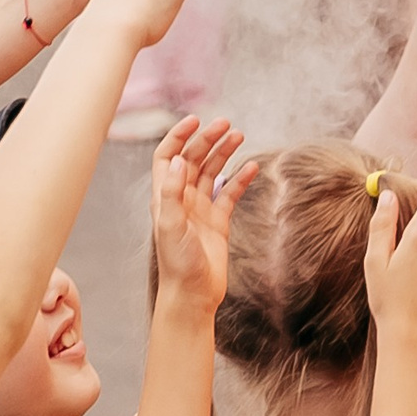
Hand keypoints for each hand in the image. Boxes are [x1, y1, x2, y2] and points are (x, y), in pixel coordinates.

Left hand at [151, 116, 255, 307]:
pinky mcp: (218, 222)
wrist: (193, 296)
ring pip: (212, 172)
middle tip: (227, 124)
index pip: (168, 156)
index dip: (178, 136)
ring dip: (224, 153)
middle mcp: (181, 199)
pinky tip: (252, 167)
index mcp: (164, 196)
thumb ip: (172, 193)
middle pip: (193, 159)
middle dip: (208, 140)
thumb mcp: (170, 226)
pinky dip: (239, 179)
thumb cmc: (177, 265)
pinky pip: (229, 194)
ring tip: (239, 136)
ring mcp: (200, 210)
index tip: (196, 120)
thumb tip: (180, 160)